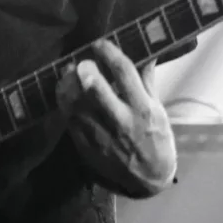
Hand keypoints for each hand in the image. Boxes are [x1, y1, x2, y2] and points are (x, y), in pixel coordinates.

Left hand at [56, 39, 176, 195]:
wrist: (147, 179)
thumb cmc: (156, 140)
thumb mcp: (158, 110)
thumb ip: (147, 81)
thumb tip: (146, 53)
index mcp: (143, 109)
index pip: (124, 73)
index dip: (109, 53)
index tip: (99, 43)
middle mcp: (121, 121)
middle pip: (96, 89)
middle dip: (84, 69)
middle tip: (80, 61)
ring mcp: (101, 135)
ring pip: (76, 104)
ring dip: (68, 84)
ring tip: (67, 73)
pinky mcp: (86, 146)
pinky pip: (69, 120)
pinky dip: (64, 103)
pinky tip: (65, 93)